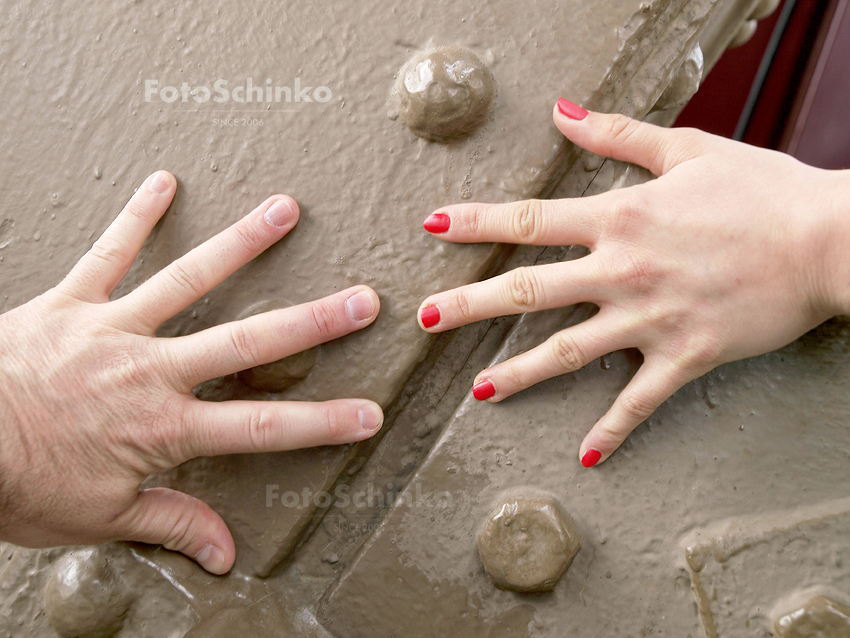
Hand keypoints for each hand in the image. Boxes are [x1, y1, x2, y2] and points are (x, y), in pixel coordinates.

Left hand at [0, 171, 382, 573]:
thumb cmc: (17, 484)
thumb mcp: (100, 517)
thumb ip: (171, 524)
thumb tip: (226, 554)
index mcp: (163, 428)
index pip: (260, 428)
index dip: (320, 423)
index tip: (368, 414)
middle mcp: (151, 370)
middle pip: (246, 344)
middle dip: (311, 323)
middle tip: (362, 299)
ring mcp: (113, 328)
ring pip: (188, 280)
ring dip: (242, 244)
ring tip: (284, 210)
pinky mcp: (71, 302)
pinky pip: (107, 254)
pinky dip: (136, 216)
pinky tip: (164, 181)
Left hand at [418, 99, 849, 467]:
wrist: (830, 239)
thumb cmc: (762, 189)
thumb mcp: (687, 148)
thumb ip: (616, 134)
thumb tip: (560, 111)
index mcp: (620, 217)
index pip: (529, 221)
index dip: (475, 223)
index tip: (432, 227)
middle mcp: (622, 271)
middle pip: (528, 291)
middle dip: (470, 306)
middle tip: (424, 321)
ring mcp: (650, 318)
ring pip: (567, 352)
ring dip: (518, 373)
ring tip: (477, 391)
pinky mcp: (685, 356)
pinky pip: (639, 400)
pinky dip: (612, 429)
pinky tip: (586, 454)